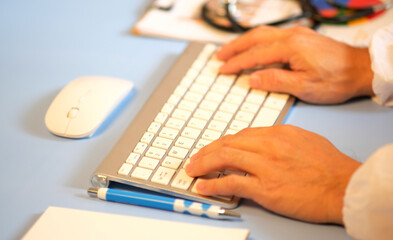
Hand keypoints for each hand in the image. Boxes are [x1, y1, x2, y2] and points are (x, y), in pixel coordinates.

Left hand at [185, 125, 360, 223]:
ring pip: (224, 159)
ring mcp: (265, 167)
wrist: (345, 186)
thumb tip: (262, 141)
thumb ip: (282, 139)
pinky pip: (231, 182)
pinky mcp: (266, 188)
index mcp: (278, 133)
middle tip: (194, 159)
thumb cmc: (330, 166)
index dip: (222, 143)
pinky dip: (213, 184)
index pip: (240, 135)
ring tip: (192, 170)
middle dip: (206, 152)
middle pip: (227, 144)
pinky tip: (202, 186)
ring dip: (203, 164)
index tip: (213, 149)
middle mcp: (268, 146)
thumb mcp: (306, 140)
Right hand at [216, 26, 373, 103]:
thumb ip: (275, 80)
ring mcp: (297, 35)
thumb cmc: (336, 80)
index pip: (255, 55)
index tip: (223, 70)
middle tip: (219, 56)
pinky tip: (255, 46)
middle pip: (255, 38)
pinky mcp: (302, 37)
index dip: (237, 63)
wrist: (360, 69)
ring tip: (230, 50)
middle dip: (234, 47)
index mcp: (290, 47)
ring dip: (244, 41)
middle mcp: (292, 36)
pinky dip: (257, 40)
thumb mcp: (304, 87)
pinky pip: (273, 35)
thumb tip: (252, 79)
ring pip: (263, 33)